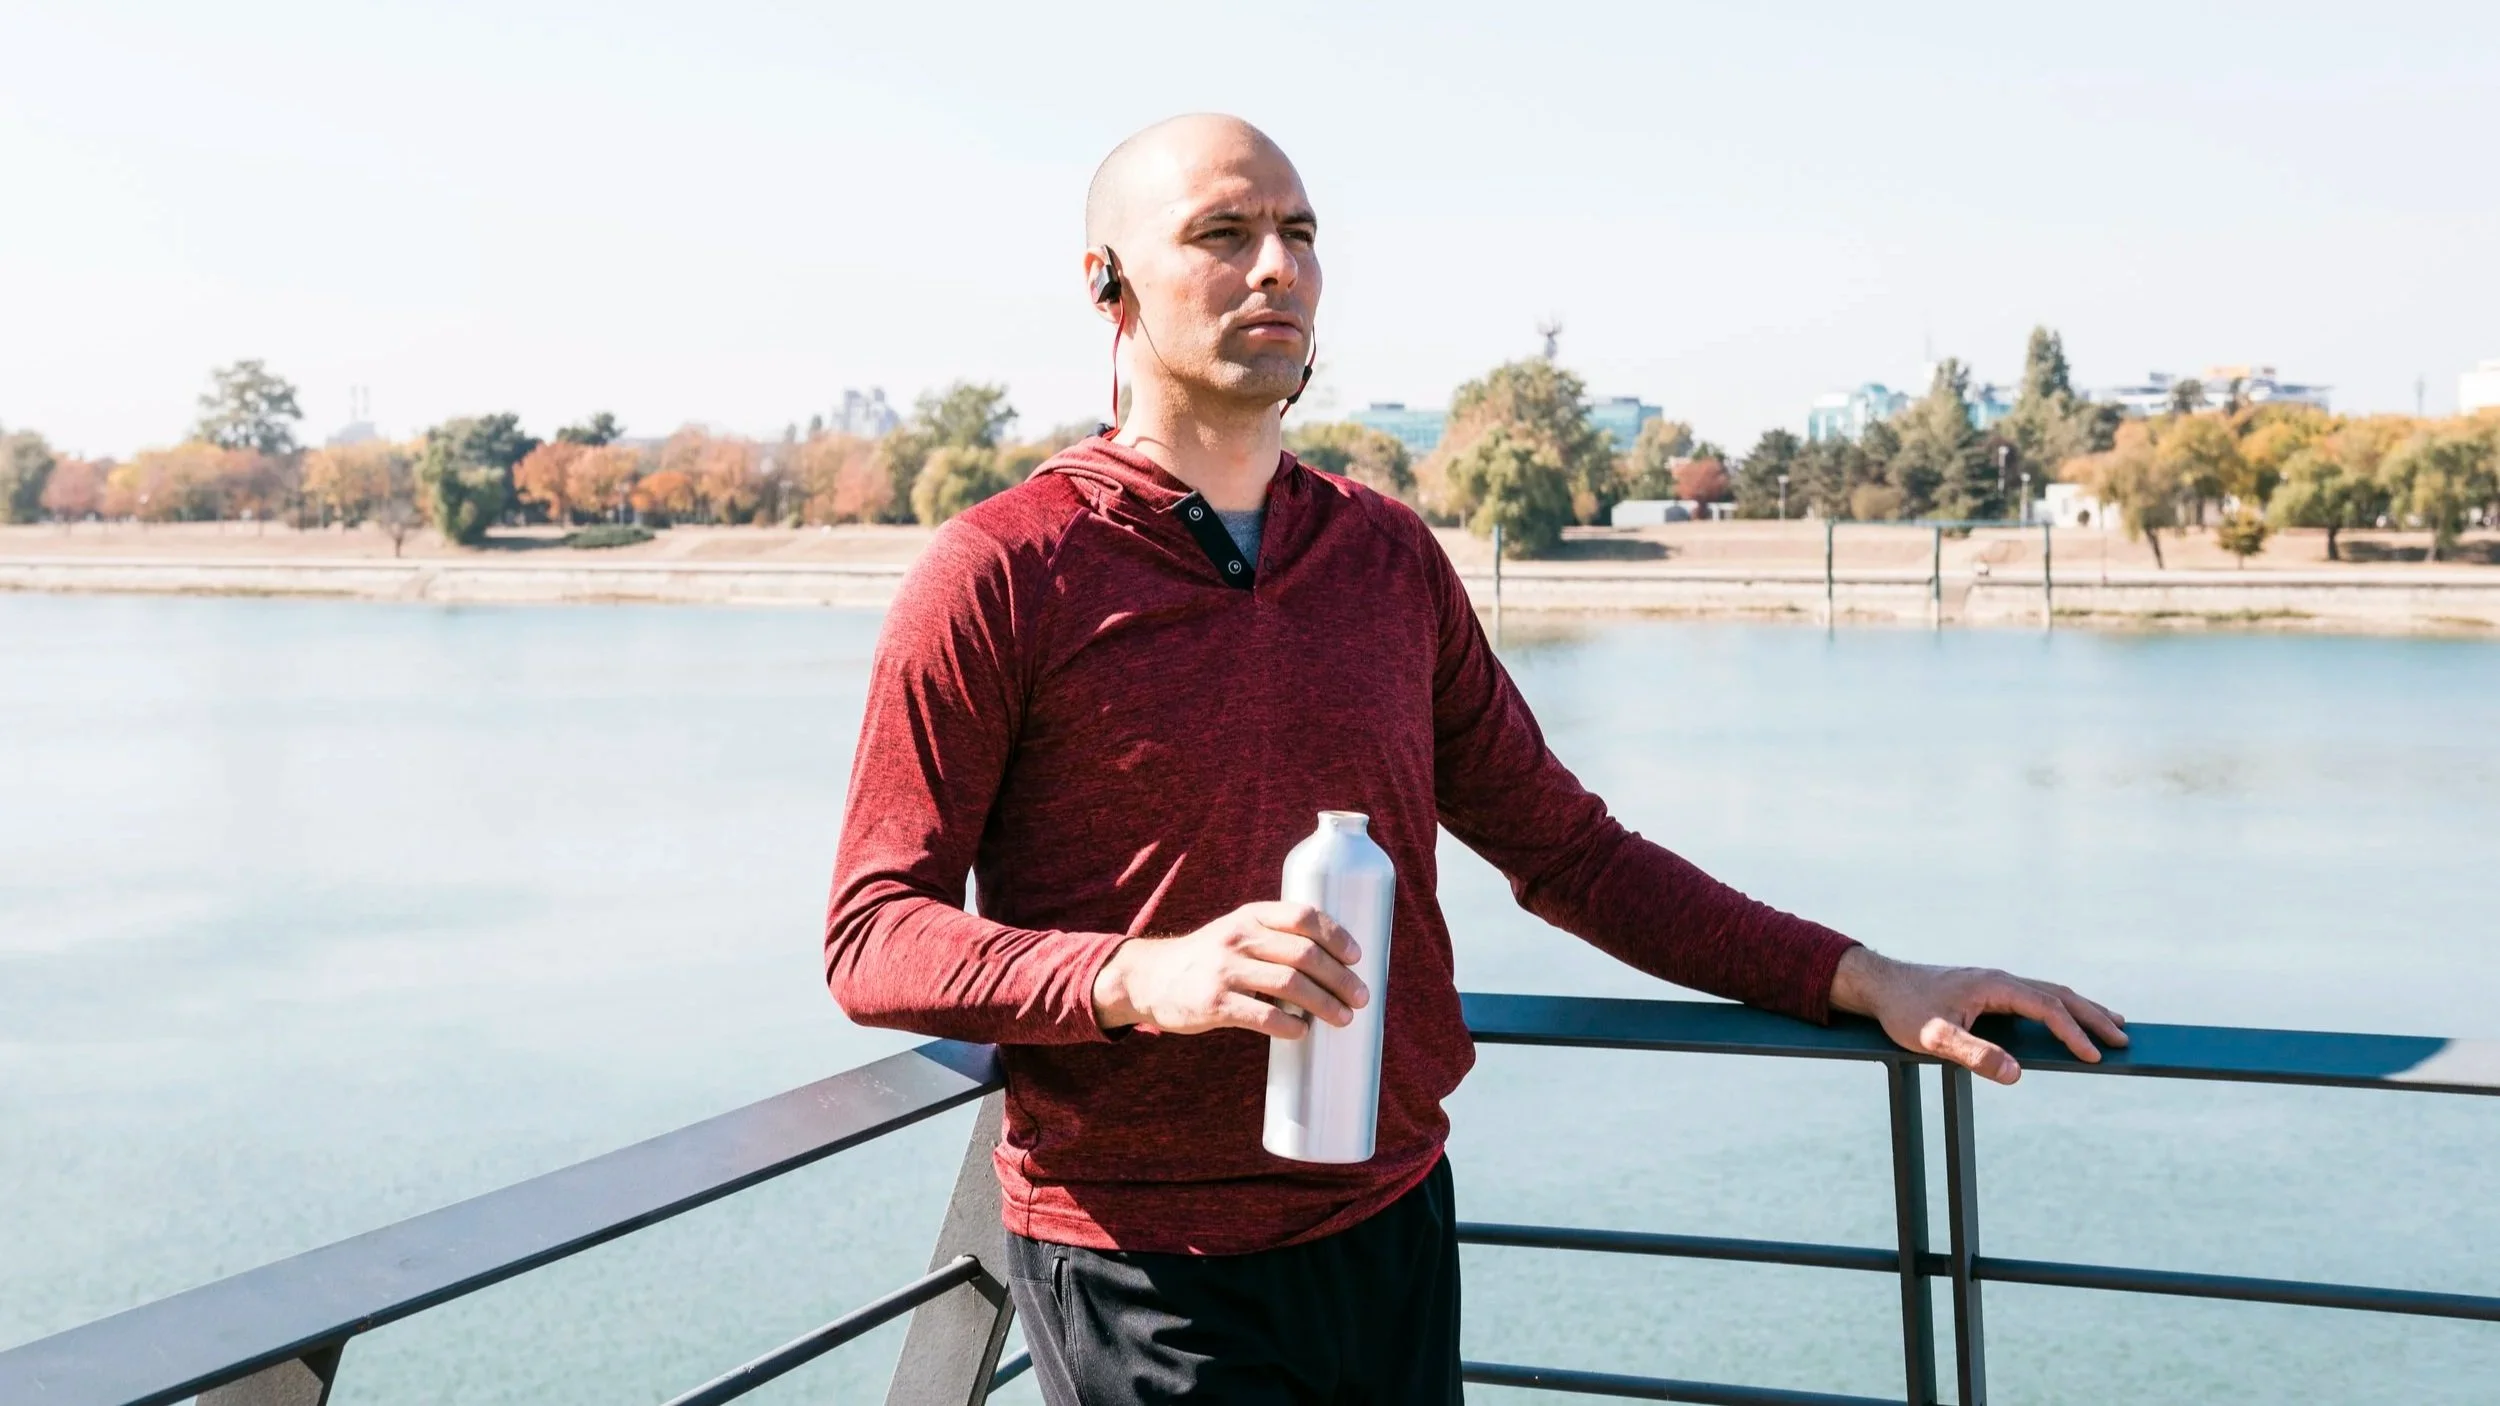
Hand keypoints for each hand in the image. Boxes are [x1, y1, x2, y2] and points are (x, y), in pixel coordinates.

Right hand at [1091, 902, 1367, 1037]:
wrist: (1151, 978)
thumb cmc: (1209, 958)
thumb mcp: (1236, 932)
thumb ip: (1274, 938)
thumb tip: (1334, 964)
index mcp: (1250, 916)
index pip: (1302, 916)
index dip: (1336, 935)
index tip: (1357, 956)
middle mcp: (1238, 938)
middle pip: (1304, 954)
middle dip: (1341, 977)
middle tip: (1361, 997)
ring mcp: (1225, 970)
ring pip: (1290, 985)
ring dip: (1325, 1004)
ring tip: (1343, 1018)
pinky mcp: (1214, 1003)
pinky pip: (1262, 1016)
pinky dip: (1290, 1027)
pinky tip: (1302, 1033)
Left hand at [1829, 947, 2127, 1085]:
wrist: (1880, 985)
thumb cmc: (1904, 1010)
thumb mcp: (1934, 1038)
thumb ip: (1975, 1054)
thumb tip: (2016, 1073)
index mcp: (1994, 986)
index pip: (2046, 1008)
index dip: (2072, 1033)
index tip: (2094, 1057)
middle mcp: (2001, 979)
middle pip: (2059, 995)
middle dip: (2093, 1017)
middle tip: (2124, 1040)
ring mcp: (1997, 982)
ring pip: (2051, 992)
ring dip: (2083, 1009)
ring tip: (2113, 1025)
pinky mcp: (1990, 989)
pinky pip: (2037, 996)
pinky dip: (2062, 1006)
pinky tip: (2067, 1018)